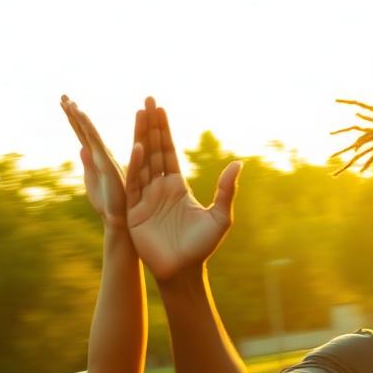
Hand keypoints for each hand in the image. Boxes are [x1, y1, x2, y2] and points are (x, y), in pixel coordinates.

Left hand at [61, 95, 126, 224]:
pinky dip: (87, 126)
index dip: (73, 120)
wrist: (117, 219)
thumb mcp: (91, 182)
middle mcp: (100, 154)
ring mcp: (103, 156)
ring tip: (68, 101)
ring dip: (78, 115)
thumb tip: (81, 148)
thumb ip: (87, 164)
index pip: (82, 134)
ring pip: (88, 131)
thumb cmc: (106, 204)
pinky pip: (94, 140)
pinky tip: (80, 113)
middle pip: (83, 129)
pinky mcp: (105, 162)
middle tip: (62, 96)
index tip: (65, 104)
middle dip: (73, 112)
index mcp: (95, 158)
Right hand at [124, 96, 241, 280]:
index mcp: (177, 187)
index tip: (160, 108)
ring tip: (139, 114)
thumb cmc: (202, 248)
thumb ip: (227, 190)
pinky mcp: (135, 212)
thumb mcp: (220, 217)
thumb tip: (238, 163)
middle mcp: (158, 189)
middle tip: (147, 100)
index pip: (169, 152)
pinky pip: (134, 184)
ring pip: (142, 162)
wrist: (184, 272)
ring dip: (141, 138)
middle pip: (154, 150)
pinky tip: (139, 147)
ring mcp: (145, 199)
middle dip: (150, 126)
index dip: (165, 130)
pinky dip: (136, 166)